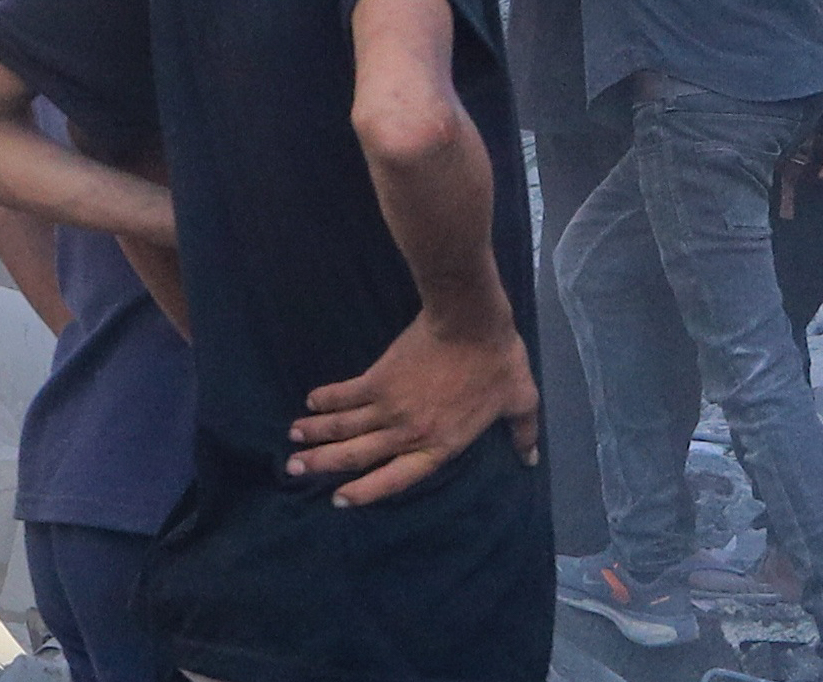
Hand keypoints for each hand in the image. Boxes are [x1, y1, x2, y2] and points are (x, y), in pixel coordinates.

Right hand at [286, 311, 539, 505]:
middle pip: (357, 457)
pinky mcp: (377, 379)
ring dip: (315, 436)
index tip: (340, 498)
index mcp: (439, 444)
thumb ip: (522, 432)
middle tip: (296, 470)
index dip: (366, 491)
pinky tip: (311, 403)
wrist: (471, 322)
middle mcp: (407, 433)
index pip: (396, 478)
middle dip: (324, 465)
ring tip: (293, 443)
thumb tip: (529, 459)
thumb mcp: (520, 399)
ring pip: (343, 429)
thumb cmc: (498, 362)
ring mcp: (388, 407)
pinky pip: (345, 395)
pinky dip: (326, 400)